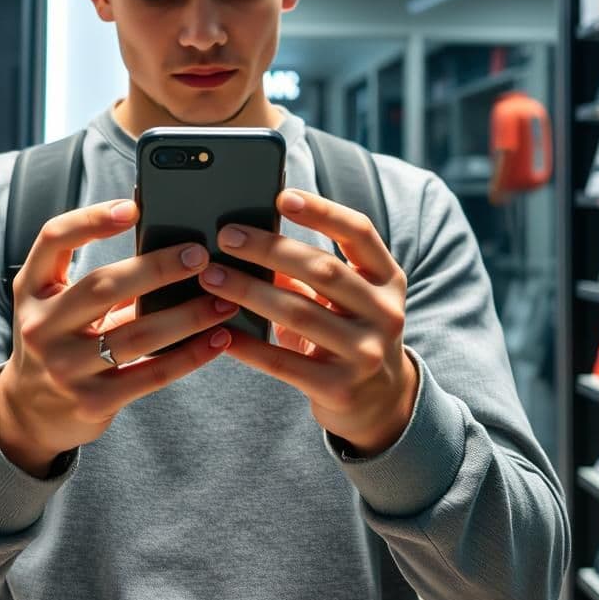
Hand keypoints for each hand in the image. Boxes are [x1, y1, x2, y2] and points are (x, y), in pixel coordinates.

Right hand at [0, 198, 237, 474]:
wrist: (32, 413)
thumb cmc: (60, 341)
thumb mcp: (58, 304)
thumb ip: (100, 279)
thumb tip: (169, 242)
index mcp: (32, 289)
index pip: (53, 240)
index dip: (91, 219)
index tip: (132, 208)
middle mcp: (41, 326)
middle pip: (103, 286)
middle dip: (157, 268)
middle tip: (201, 255)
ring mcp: (65, 367)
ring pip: (136, 334)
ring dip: (188, 315)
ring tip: (225, 300)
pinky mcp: (93, 401)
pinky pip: (151, 374)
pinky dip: (190, 355)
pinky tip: (218, 339)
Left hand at [195, 188, 419, 456]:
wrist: (380, 403)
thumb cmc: (348, 332)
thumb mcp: (346, 299)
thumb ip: (309, 269)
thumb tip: (248, 237)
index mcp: (387, 279)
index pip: (359, 232)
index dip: (322, 211)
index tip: (281, 197)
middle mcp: (385, 312)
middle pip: (323, 269)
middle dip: (270, 249)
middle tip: (225, 236)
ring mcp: (366, 353)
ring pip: (299, 312)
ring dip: (249, 291)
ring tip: (211, 277)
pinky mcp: (339, 388)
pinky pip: (284, 362)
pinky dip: (249, 345)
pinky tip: (220, 330)